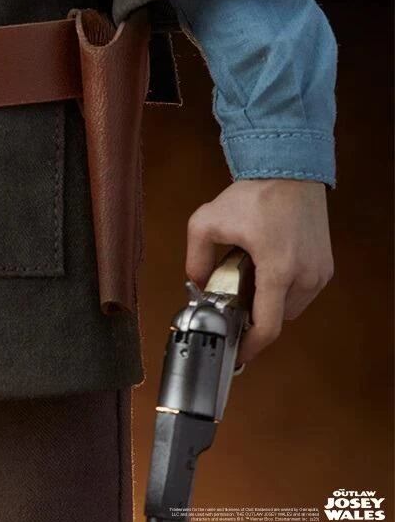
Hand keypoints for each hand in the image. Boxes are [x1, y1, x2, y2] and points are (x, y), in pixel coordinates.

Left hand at [185, 178, 332, 366]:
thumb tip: (194, 283)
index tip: (238, 354)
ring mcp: (320, 272)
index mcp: (278, 270)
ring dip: (271, 300)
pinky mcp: (326, 265)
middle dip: (256, 312)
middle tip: (236, 293)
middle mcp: (305, 276)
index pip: (268, 327)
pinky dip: (285, 287)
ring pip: (291, 305)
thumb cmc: (253, 194)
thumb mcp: (208, 221)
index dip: (252, 346)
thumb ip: (196, 257)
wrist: (289, 167)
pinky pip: (303, 291)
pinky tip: (268, 265)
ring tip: (252, 272)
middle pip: (277, 316)